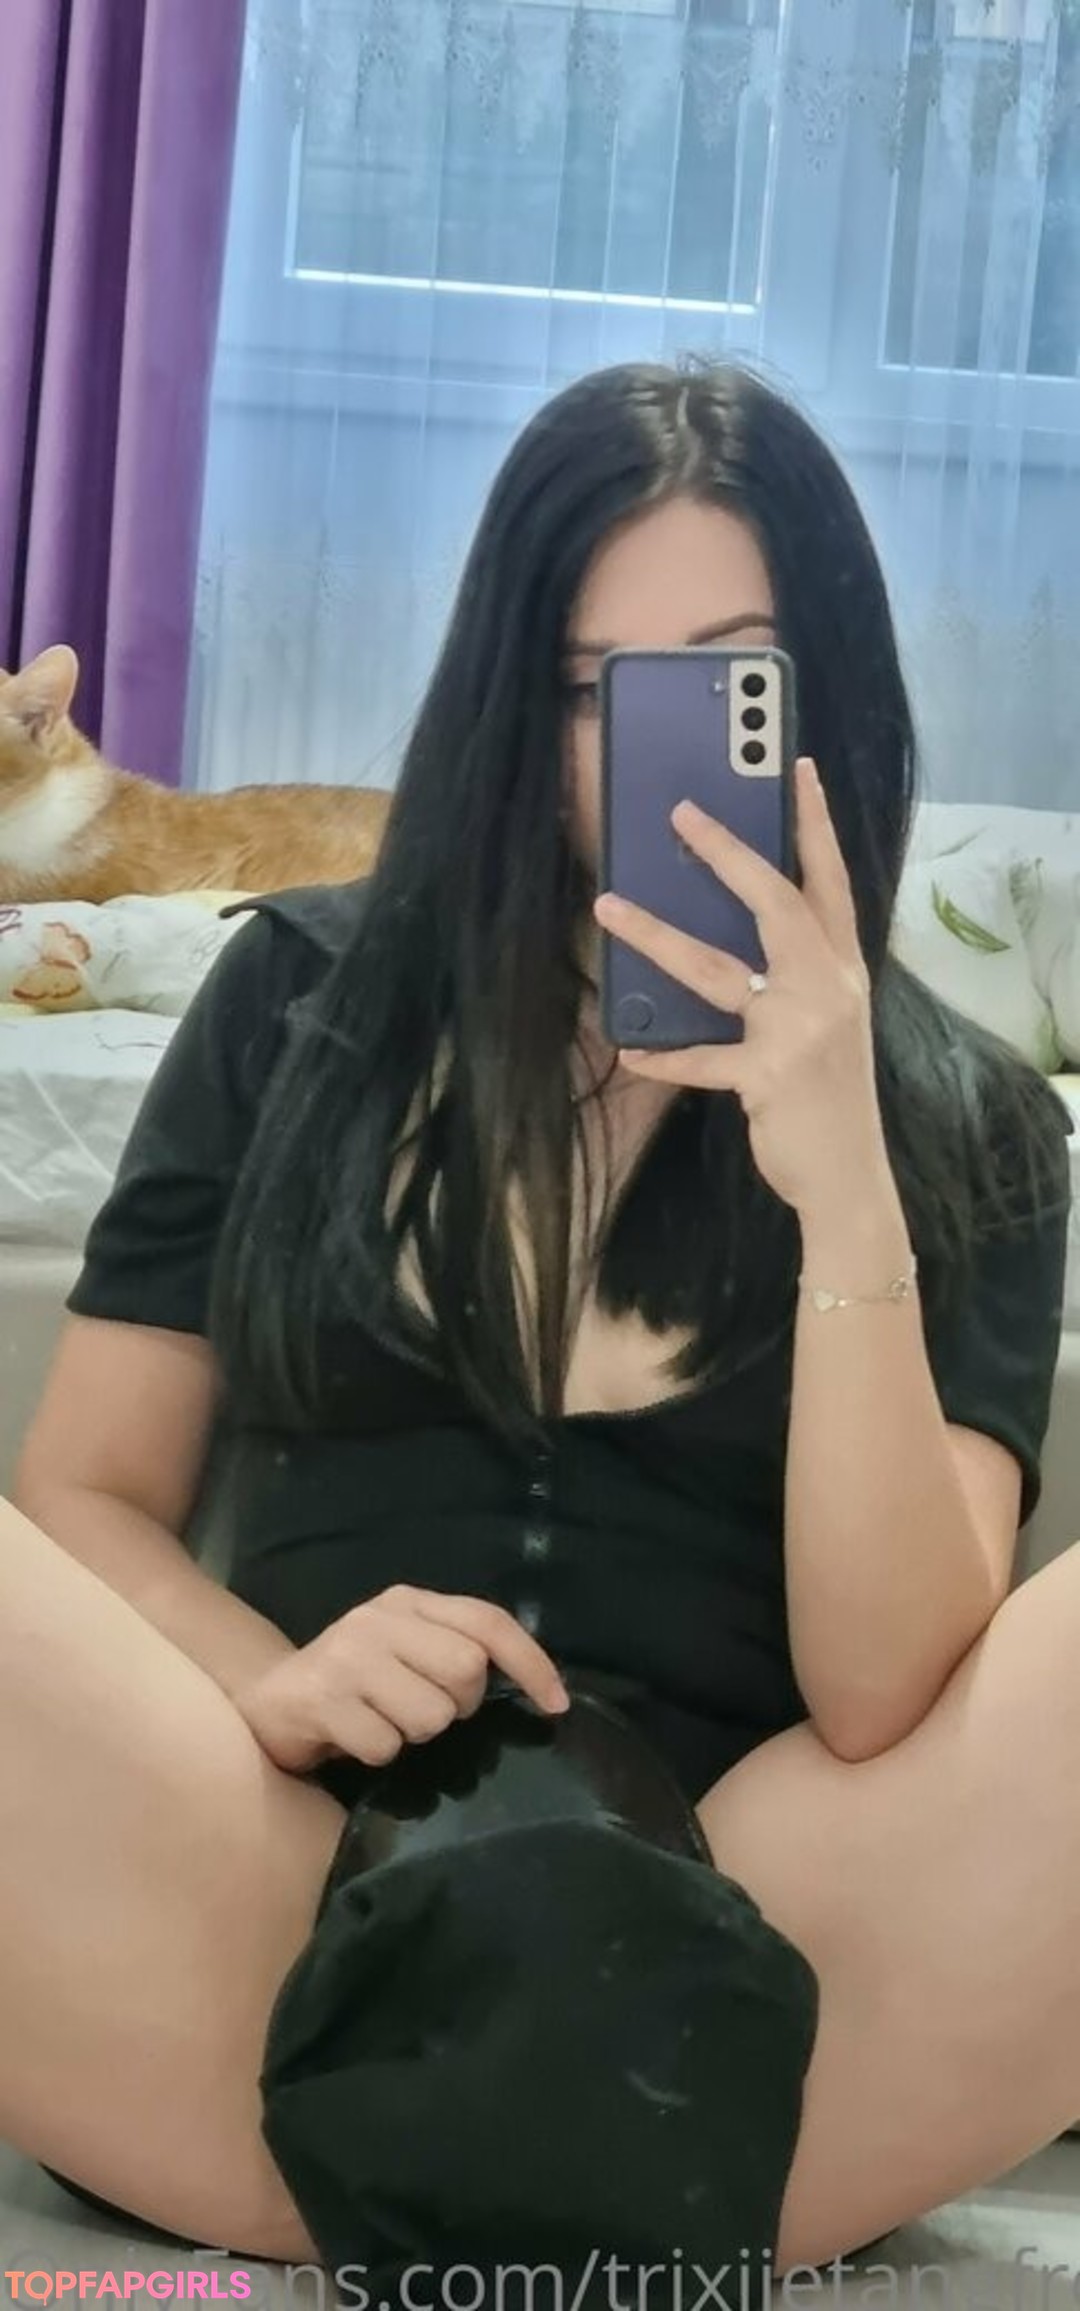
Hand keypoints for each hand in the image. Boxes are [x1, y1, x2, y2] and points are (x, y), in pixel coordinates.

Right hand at [237, 1585, 569, 1773]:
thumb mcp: (406, 1652)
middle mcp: (377, 1618)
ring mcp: (347, 1656)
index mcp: (407, 1601)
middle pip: (465, 1671)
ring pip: (430, 1715)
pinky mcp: (321, 1699)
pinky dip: (379, 1755)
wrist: (269, 1702)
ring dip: (414, 1734)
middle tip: (423, 1710)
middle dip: (456, 1706)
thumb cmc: (355, 1683)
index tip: (557, 1706)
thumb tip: (536, 1689)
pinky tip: (354, 1738)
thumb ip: (456, 1652)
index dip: (531, 1663)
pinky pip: (386, 1746)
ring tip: (382, 1722)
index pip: (488, 1621)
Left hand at [593, 757, 890, 1220]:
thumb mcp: (828, 1022)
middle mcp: (828, 987)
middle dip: (728, 853)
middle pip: (775, 903)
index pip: (831, 880)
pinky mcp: (768, 1076)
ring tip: (608, 906)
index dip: (816, 823)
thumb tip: (735, 940)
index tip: (798, 766)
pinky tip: (629, 1050)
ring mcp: (799, 1030)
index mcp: (843, 969)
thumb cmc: (829, 1095)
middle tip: (683, 812)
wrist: (849, 1175)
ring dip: (657, 936)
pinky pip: (700, 1059)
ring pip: (716, 968)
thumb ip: (794, 977)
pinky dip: (662, 1055)